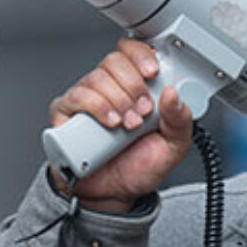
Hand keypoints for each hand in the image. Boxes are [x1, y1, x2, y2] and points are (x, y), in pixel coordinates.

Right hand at [48, 37, 192, 212]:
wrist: (113, 195)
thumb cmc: (139, 167)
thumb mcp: (173, 146)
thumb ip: (181, 121)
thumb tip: (174, 94)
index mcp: (134, 86)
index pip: (132, 51)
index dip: (142, 54)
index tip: (153, 72)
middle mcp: (108, 88)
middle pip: (114, 61)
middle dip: (134, 85)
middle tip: (144, 111)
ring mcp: (86, 99)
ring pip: (97, 78)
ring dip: (118, 100)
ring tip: (128, 125)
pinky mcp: (66, 115)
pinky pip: (76, 97)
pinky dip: (96, 106)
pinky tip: (110, 123)